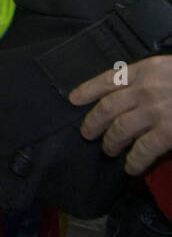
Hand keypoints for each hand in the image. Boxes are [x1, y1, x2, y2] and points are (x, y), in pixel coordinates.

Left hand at [70, 55, 171, 174]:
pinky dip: (134, 160)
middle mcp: (146, 89)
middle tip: (87, 133)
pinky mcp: (167, 132)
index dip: (88, 90)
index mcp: (147, 69)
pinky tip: (131, 166)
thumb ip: (152, 79)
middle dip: (93, 122)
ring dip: (110, 142)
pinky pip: (142, 150)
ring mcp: (156, 111)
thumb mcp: (171, 70)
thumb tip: (131, 95)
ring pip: (119, 130)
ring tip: (108, 150)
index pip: (108, 79)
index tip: (73, 99)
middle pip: (107, 107)